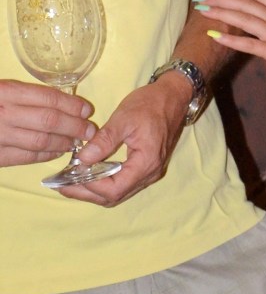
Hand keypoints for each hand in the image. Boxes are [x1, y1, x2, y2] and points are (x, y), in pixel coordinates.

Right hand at [0, 79, 96, 168]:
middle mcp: (4, 114)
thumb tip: (61, 101)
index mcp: (7, 92)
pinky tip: (57, 152)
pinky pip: (26, 157)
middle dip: (74, 126)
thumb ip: (25, 94)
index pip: (48, 98)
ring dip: (63, 142)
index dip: (72, 105)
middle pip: (49, 120)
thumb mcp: (2, 89)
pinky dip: (46, 155)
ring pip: (40, 141)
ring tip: (76, 142)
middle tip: (89, 131)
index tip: (87, 110)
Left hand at [61, 75, 190, 205]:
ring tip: (71, 181)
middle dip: (87, 193)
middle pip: (114, 197)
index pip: (114, 189)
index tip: (69, 175)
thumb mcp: (124, 118)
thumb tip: (81, 160)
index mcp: (146, 163)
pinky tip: (90, 173)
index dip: (90, 186)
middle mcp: (149, 174)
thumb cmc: (150, 104)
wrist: (174, 96)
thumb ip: (104, 141)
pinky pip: (123, 184)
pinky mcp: (146, 167)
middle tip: (62, 185)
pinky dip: (104, 183)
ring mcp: (149, 172)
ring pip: (118, 193)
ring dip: (94, 191)